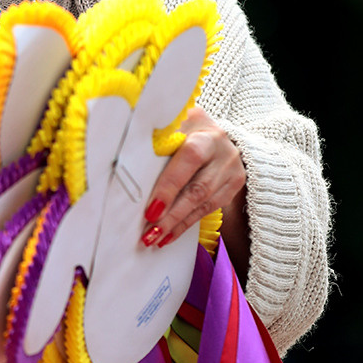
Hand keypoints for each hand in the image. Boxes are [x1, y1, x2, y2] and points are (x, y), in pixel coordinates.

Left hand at [140, 107, 246, 260]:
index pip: (190, 160)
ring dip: (176, 224)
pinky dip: (185, 224)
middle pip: (198, 190)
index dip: (170, 186)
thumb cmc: (189, 129)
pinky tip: (169, 235)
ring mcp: (232, 174)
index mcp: (208, 136)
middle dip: (171, 215)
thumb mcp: (177, 124)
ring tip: (154, 238)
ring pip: (203, 204)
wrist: (218, 136)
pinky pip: (207, 211)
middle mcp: (225, 155)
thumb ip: (161, 135)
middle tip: (150, 232)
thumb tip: (130, 150)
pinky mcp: (232, 189)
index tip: (151, 209)